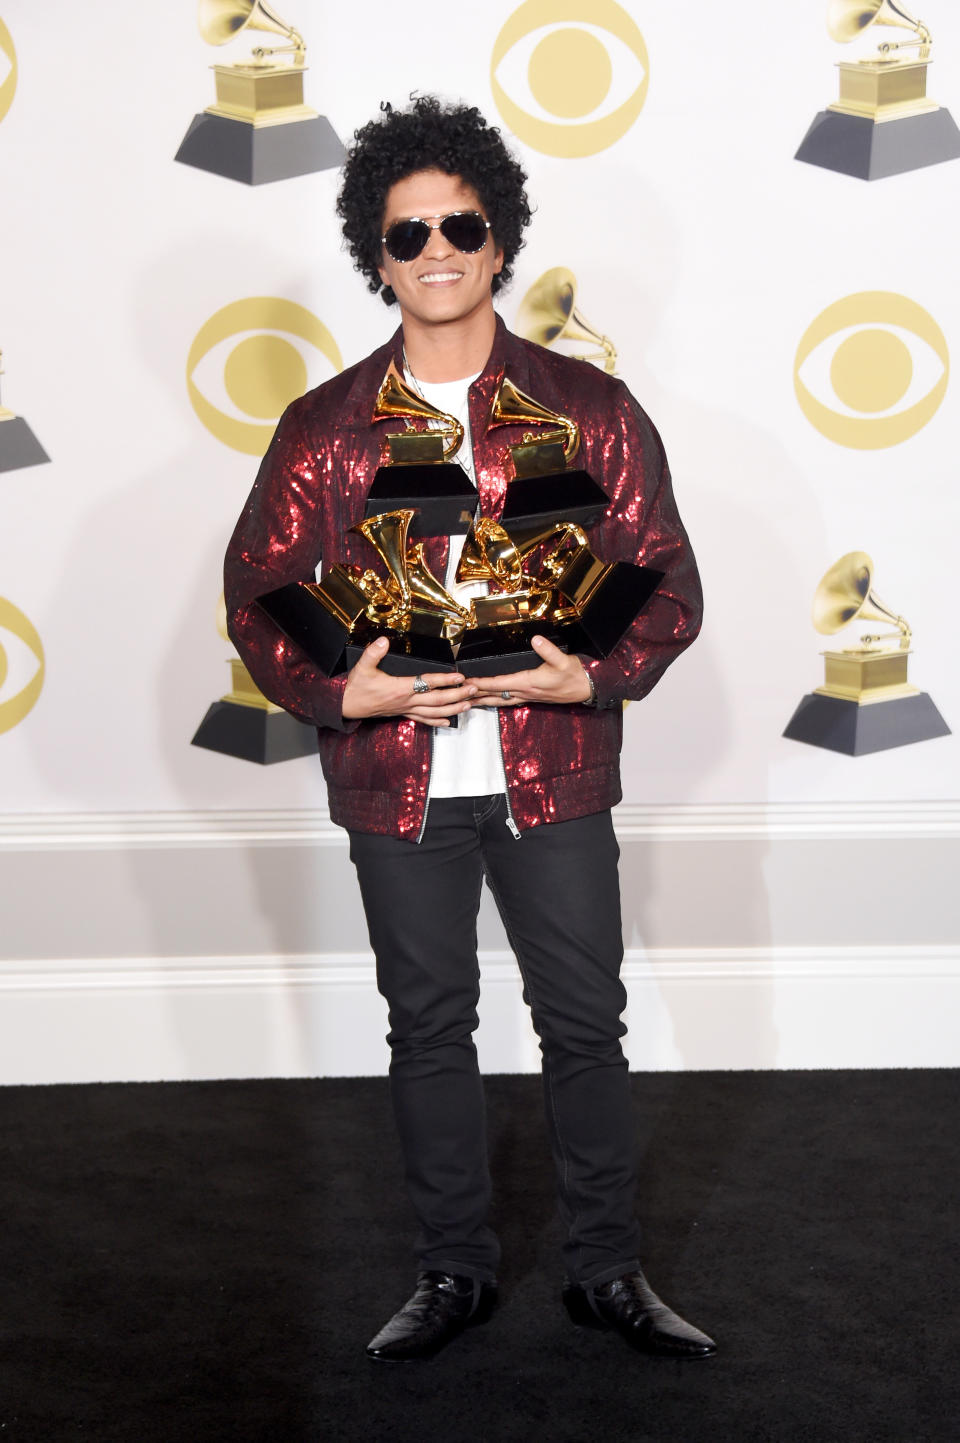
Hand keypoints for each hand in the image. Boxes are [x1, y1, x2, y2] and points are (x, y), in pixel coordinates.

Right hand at [341, 637, 476, 725]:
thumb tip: (383, 640)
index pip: (426, 682)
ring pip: (434, 712)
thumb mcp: (362, 667)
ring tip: (468, 704)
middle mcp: (406, 701)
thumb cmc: (356, 687)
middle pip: (437, 699)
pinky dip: (437, 721)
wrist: (347, 706)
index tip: (459, 676)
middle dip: (457, 694)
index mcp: (399, 688)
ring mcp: (406, 709)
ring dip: (453, 708)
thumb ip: (373, 653)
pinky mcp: (403, 713)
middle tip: (473, 689)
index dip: (444, 679)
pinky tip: (448, 721)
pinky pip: (424, 719)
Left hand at [470, 634, 592, 707]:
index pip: (499, 684)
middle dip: (476, 695)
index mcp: (529, 683)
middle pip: (495, 695)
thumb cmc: (575, 676)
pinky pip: (509, 700)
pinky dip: (496, 700)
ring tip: (468, 701)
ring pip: (500, 700)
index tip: (467, 682)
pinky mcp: (532, 697)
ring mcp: (528, 696)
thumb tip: (536, 639)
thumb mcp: (564, 661)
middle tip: (458, 695)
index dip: (481, 683)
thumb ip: (549, 650)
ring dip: (484, 700)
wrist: (587, 688)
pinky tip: (492, 700)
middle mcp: (526, 692)